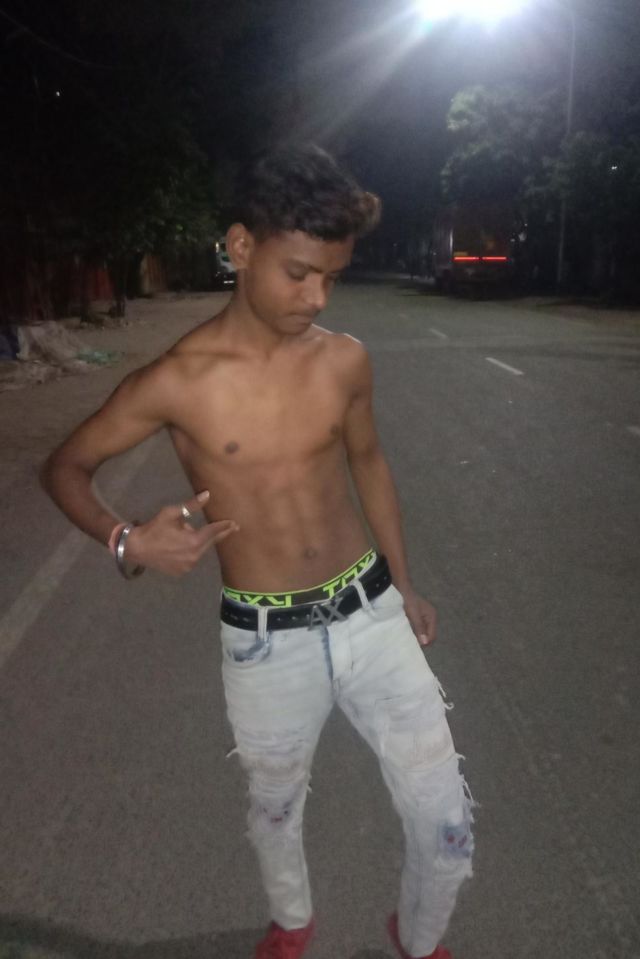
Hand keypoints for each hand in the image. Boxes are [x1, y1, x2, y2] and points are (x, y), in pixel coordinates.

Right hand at [124, 490, 238, 576]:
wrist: (136, 548)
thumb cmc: (154, 529)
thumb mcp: (172, 513)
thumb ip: (191, 506)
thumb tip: (207, 495)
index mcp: (194, 541)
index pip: (214, 532)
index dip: (224, 526)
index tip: (235, 523)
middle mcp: (194, 556)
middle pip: (210, 542)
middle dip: (218, 534)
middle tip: (232, 528)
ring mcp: (188, 566)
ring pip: (200, 551)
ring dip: (200, 543)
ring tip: (189, 534)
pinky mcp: (181, 571)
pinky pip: (192, 559)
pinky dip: (191, 552)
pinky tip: (182, 547)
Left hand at [400, 588, 436, 645]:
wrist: (401, 589)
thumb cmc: (408, 601)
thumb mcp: (414, 615)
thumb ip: (420, 628)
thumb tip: (425, 643)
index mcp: (432, 617)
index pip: (432, 635)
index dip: (425, 642)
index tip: (415, 645)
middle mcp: (430, 618)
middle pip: (429, 635)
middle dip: (422, 640)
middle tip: (411, 643)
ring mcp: (424, 618)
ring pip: (423, 633)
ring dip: (418, 636)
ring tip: (409, 639)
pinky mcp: (418, 618)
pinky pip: (418, 629)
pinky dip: (414, 632)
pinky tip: (408, 633)